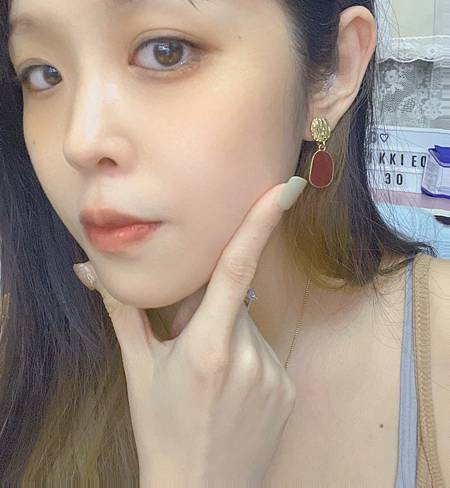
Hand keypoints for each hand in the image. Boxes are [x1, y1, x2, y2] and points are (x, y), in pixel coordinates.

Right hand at [73, 178, 305, 484]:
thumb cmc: (161, 429)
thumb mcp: (138, 369)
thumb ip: (122, 311)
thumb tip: (90, 269)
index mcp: (206, 346)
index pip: (236, 270)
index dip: (259, 224)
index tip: (284, 189)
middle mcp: (248, 357)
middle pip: (235, 299)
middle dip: (212, 307)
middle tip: (188, 343)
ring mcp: (274, 374)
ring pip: (250, 324)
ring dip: (230, 332)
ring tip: (209, 375)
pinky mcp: (288, 388)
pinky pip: (266, 351)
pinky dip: (247, 355)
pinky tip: (230, 389)